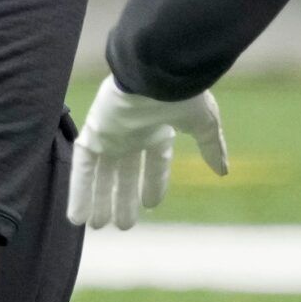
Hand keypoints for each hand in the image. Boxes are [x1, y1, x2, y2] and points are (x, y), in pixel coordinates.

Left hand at [67, 74, 227, 229]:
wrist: (155, 73)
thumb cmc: (181, 94)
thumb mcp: (203, 123)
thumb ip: (211, 147)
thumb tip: (223, 170)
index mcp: (158, 127)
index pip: (154, 161)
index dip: (154, 183)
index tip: (151, 206)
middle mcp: (132, 131)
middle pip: (124, 171)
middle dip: (122, 198)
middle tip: (123, 226)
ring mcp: (111, 132)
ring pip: (101, 172)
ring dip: (98, 199)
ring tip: (97, 227)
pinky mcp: (93, 132)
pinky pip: (82, 166)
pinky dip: (79, 191)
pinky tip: (77, 218)